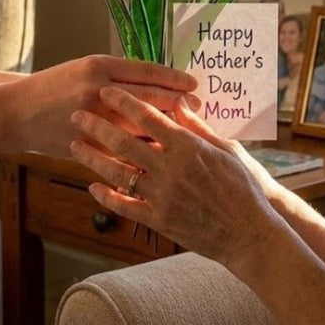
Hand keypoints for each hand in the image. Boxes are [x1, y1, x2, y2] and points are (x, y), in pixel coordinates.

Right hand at [10, 56, 196, 156]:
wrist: (17, 111)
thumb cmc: (57, 86)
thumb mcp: (86, 69)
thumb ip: (119, 76)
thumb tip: (159, 82)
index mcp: (99, 66)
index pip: (146, 71)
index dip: (174, 78)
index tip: (195, 84)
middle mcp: (97, 89)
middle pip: (148, 98)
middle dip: (178, 105)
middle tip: (201, 109)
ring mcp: (91, 119)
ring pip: (138, 127)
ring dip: (165, 132)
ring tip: (187, 135)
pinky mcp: (85, 144)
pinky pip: (120, 151)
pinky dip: (140, 153)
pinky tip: (159, 158)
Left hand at [68, 86, 281, 269]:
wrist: (249, 234)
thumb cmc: (242, 187)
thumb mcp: (226, 149)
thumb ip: (197, 126)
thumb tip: (178, 100)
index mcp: (188, 147)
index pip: (148, 118)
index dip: (124, 102)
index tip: (105, 91)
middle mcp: (171, 169)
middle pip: (125, 142)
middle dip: (97, 125)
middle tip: (76, 114)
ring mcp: (163, 196)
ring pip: (119, 172)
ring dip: (93, 158)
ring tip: (75, 146)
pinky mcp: (160, 220)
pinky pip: (126, 206)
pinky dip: (107, 196)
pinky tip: (92, 186)